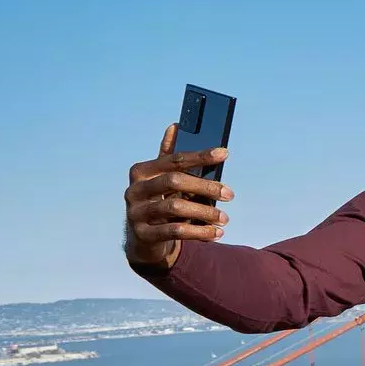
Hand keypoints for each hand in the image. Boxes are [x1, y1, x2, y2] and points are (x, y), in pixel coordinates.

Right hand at [124, 125, 234, 268]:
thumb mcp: (163, 180)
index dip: (199, 156)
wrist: (144, 239)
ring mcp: (136, 213)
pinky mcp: (143, 234)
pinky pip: (175, 231)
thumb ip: (169, 156)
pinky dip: (199, 232)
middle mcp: (135, 190)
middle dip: (205, 186)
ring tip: (224, 218)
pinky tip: (216, 233)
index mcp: (142, 171)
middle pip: (174, 181)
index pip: (173, 160)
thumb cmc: (159, 202)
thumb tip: (175, 125)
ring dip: (205, 212)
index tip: (224, 153)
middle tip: (230, 194)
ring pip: (175, 207)